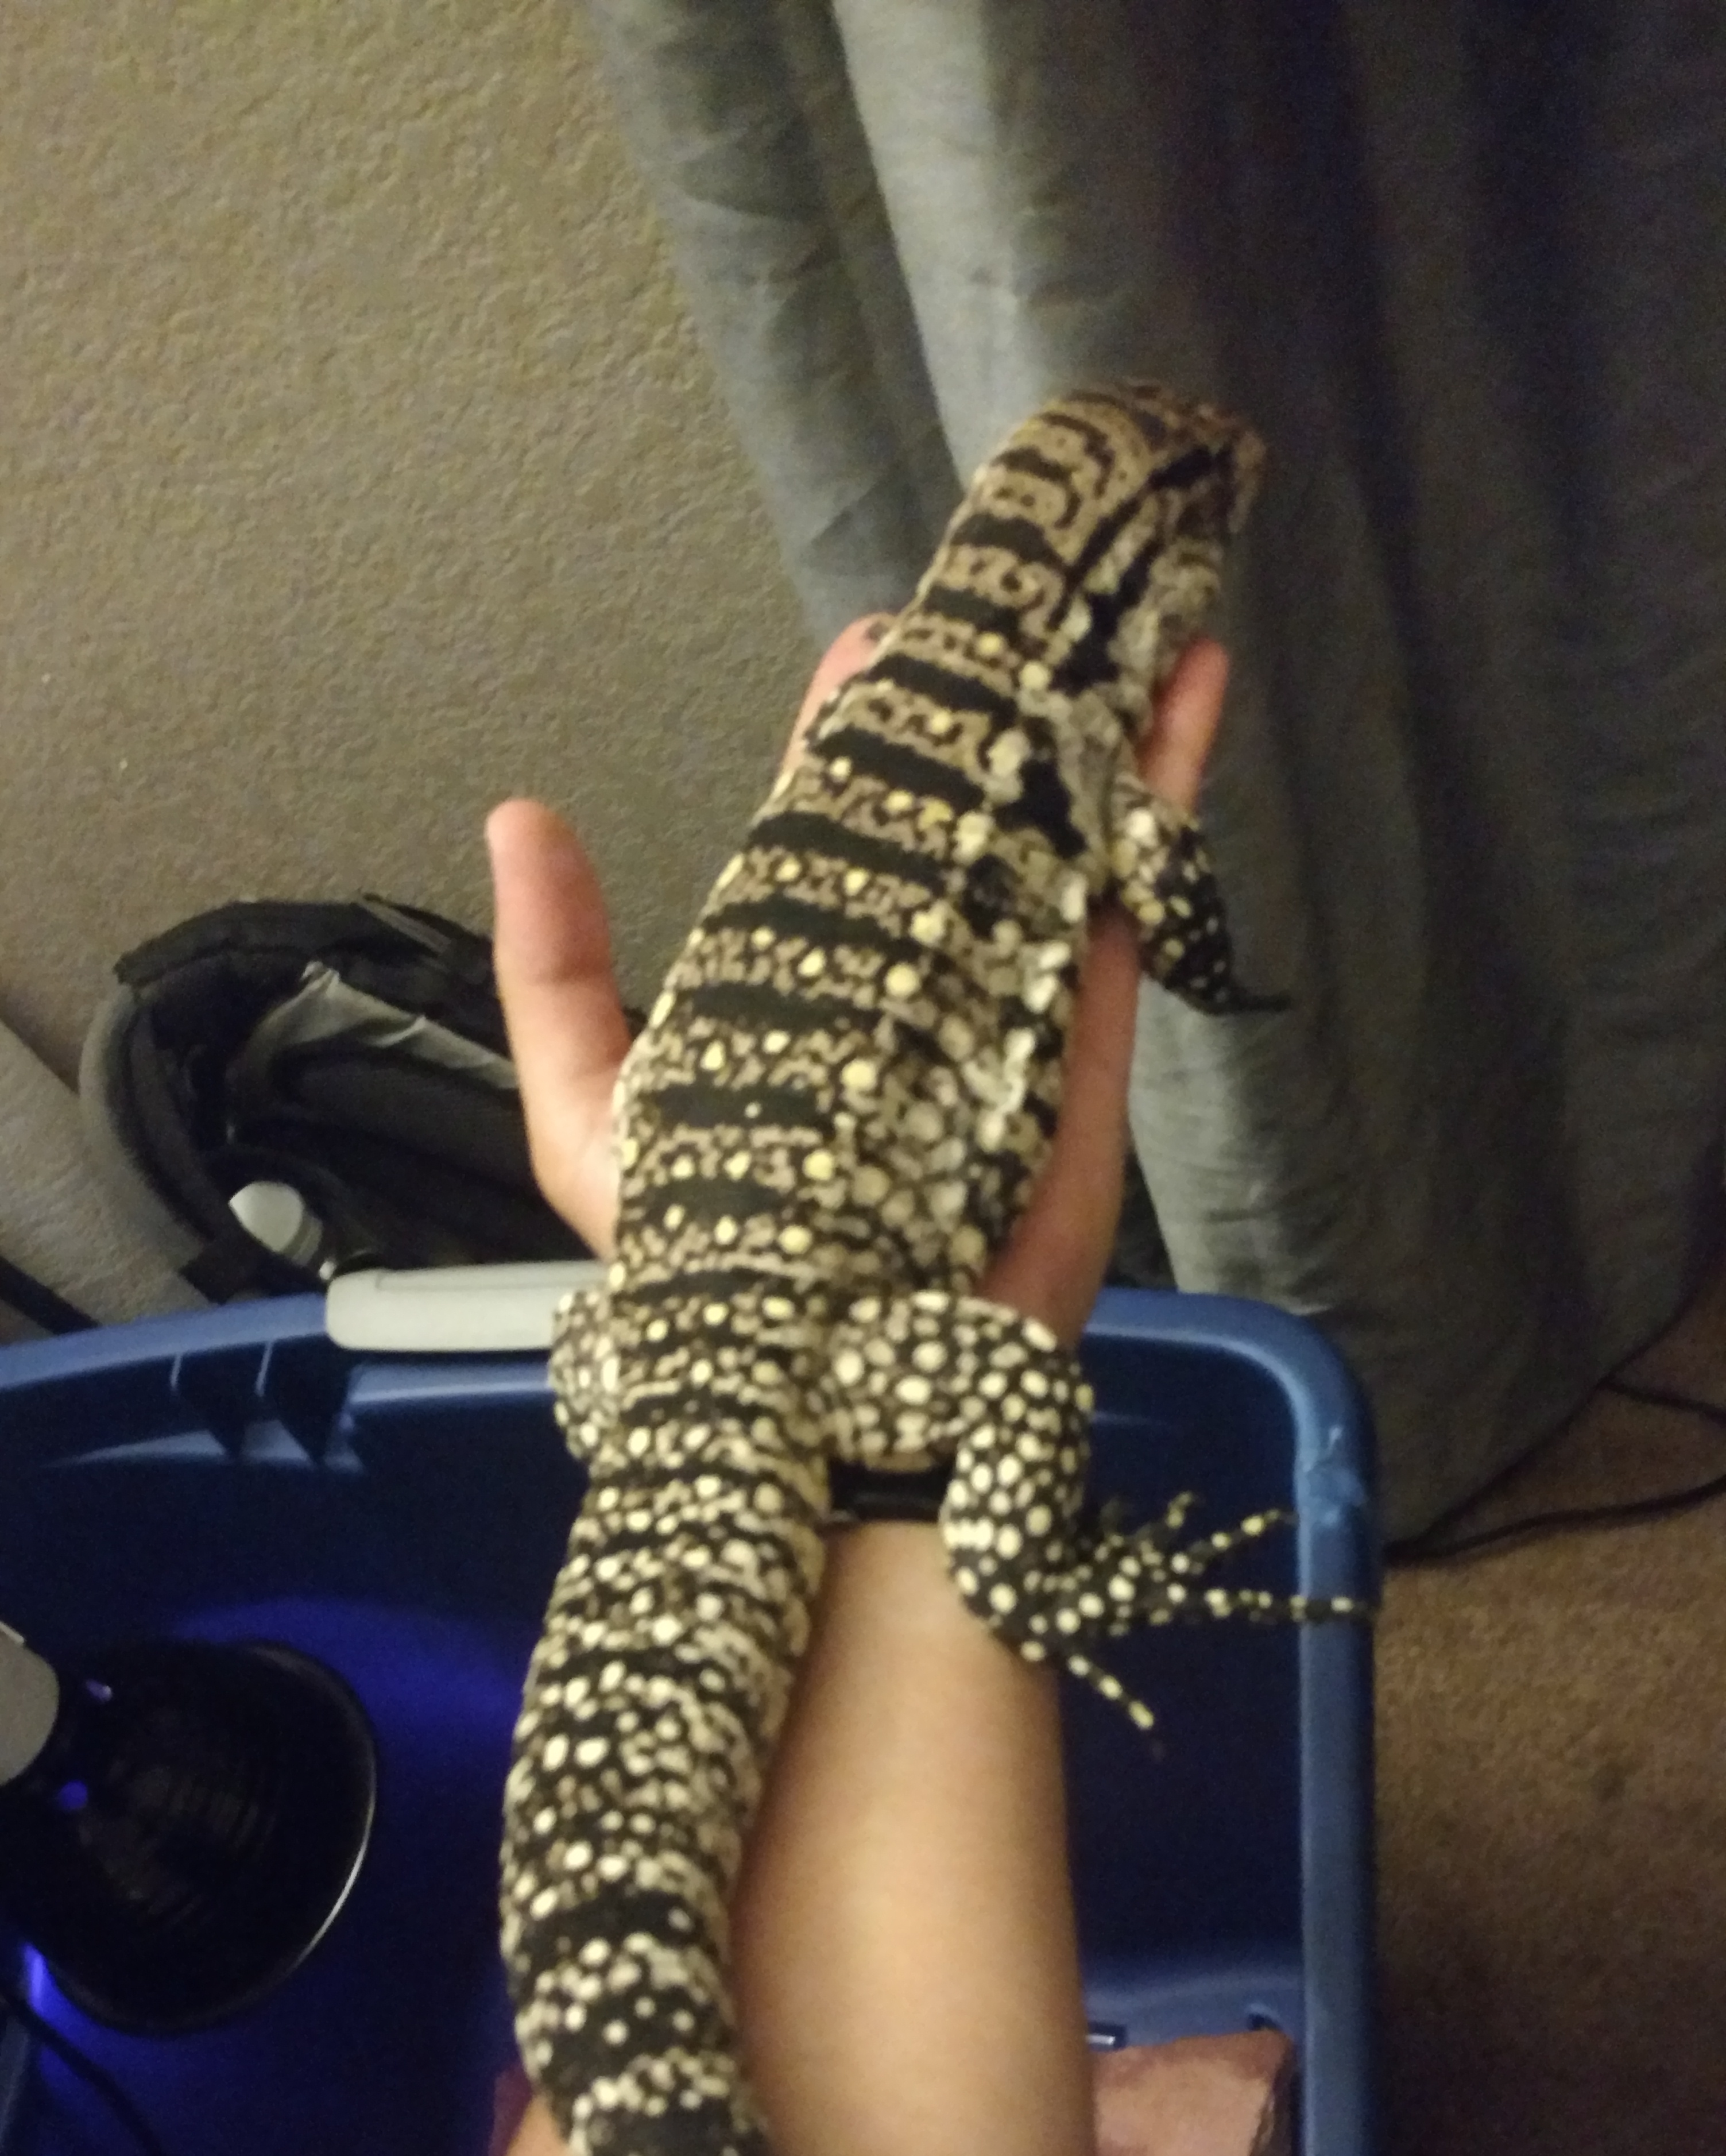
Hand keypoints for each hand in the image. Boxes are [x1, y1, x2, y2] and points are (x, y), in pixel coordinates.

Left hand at [486, 626, 1228, 1341]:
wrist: (837, 1384)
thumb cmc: (705, 1260)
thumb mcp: (589, 1110)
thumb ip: (553, 973)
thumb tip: (519, 813)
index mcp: (805, 975)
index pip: (832, 826)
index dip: (851, 735)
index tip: (868, 648)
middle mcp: (911, 969)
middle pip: (956, 807)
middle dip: (981, 704)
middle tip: (1000, 600)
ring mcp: (1008, 990)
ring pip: (1058, 823)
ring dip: (1092, 711)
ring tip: (1118, 601)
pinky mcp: (1085, 1026)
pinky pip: (1132, 887)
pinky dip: (1169, 783)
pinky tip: (1189, 683)